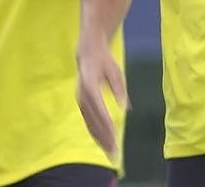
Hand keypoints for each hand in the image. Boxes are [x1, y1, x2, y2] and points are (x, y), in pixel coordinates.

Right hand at [75, 38, 128, 156]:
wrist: (88, 53)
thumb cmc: (104, 61)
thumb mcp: (115, 71)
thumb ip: (119, 89)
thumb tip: (125, 108)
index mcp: (90, 86)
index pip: (99, 108)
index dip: (106, 123)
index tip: (114, 136)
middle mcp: (82, 95)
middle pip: (93, 119)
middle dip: (103, 136)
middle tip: (114, 151)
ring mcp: (80, 100)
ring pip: (89, 123)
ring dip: (99, 138)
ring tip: (109, 151)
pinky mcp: (81, 103)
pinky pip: (87, 121)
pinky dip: (95, 132)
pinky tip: (102, 142)